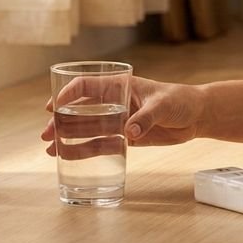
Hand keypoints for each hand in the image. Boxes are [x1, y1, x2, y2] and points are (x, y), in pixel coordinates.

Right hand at [40, 76, 206, 156]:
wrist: (196, 116)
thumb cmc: (180, 101)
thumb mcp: (164, 105)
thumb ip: (147, 117)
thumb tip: (129, 132)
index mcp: (120, 86)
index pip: (87, 85)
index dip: (68, 94)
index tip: (53, 106)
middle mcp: (114, 102)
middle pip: (81, 110)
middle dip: (61, 121)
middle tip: (46, 134)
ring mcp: (118, 120)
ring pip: (87, 129)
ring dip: (68, 137)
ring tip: (50, 149)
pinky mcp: (125, 136)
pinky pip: (101, 144)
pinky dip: (84, 150)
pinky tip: (68, 157)